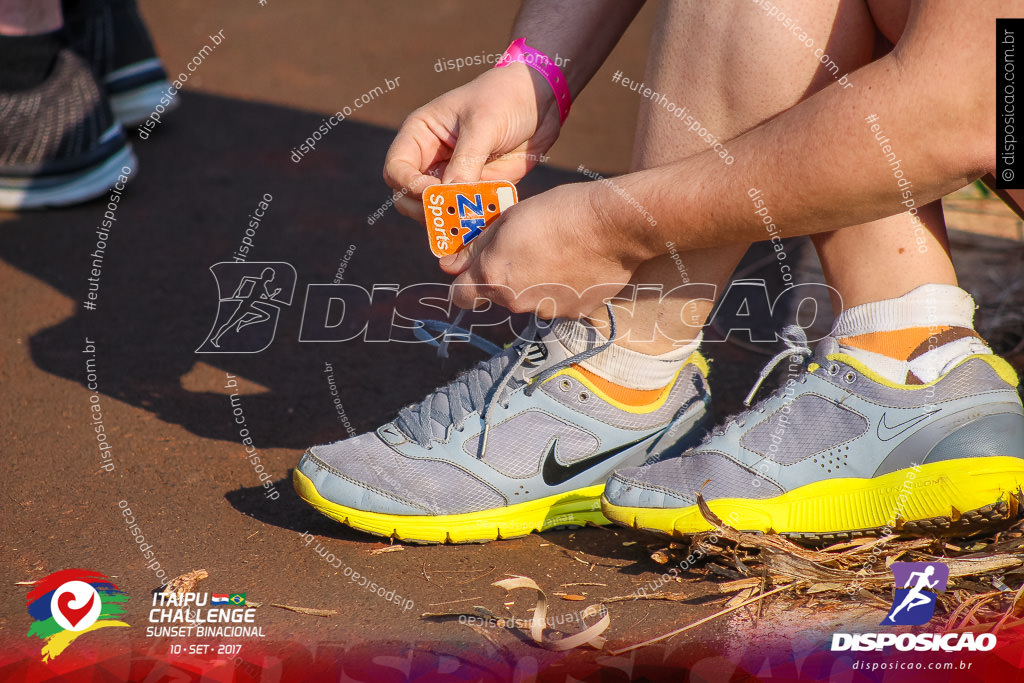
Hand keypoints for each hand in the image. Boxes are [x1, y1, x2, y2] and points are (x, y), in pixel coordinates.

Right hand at [383, 64, 560, 223]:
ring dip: (450, 219)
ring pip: (435, 210)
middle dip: (425, 209)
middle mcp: (429, 159)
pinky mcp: (474, 191)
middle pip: (407, 197)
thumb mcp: (484, 123)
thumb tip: (450, 196)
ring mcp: (450, 178)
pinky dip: (471, 221)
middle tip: (451, 213)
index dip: (409, 185)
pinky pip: (464, 213)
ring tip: (472, 219)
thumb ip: (466, 160)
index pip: (396, 168)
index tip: (434, 191)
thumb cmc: (505, 99)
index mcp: (420, 134)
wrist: (540, 102)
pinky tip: (486, 219)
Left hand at [438, 183, 640, 318]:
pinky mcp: (575, 312)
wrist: (615, 225)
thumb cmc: (561, 213)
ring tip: (557, 253)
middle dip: (506, 275)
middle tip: (526, 247)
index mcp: (494, 276)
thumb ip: (477, 245)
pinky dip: (561, 287)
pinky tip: (575, 264)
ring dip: (535, 281)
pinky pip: (558, 302)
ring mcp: (547, 310)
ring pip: (530, 299)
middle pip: (499, 294)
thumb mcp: (510, 218)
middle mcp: (516, 302)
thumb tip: (450, 264)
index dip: (464, 281)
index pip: (460, 296)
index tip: (472, 268)